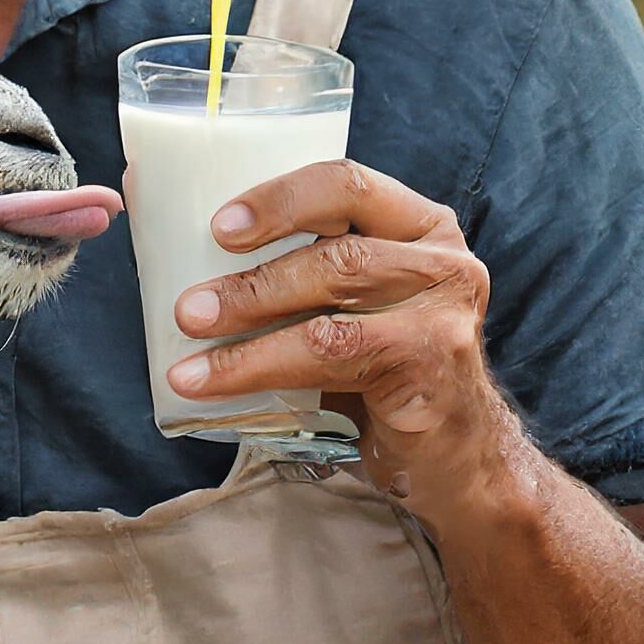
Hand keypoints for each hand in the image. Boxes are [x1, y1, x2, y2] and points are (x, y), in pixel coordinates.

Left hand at [166, 159, 526, 523]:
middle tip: (186, 304)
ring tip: (189, 336)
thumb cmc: (384, 371)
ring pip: (332, 298)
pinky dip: (260, 366)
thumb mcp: (353, 305)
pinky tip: (210, 383)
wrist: (457, 458)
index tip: (219, 224)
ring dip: (248, 317)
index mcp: (418, 224)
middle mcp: (442, 258)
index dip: (280, 197)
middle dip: (253, 274)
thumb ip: (305, 272)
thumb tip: (187, 253)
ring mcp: (444, 312)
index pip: (347, 185)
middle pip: (338, 247)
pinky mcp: (431, 364)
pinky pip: (331, 356)